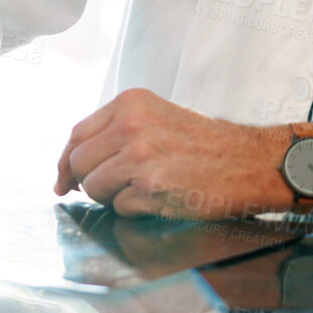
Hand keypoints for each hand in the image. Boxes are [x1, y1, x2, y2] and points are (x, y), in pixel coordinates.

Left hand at [54, 88, 297, 219]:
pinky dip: (135, 209)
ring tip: (143, 190)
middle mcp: (130, 125)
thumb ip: (118, 130)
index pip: (77, 134)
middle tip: (106, 191)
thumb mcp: (158, 117)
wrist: (250, 162)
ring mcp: (139, 156)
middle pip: (78, 162)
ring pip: (94, 187)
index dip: (65, 161)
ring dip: (112, 197)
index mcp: (130, 103)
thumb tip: (75, 163)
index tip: (62, 179)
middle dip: (87, 182)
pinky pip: (120, 207)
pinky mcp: (150, 186)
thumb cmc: (207, 144)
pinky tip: (161, 198)